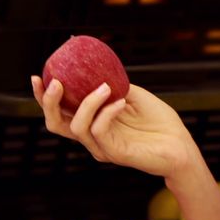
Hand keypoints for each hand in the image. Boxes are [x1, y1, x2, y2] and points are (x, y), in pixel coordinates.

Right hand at [32, 76, 201, 179]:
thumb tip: (96, 67)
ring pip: (76, 127)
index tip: (37, 76)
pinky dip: (106, 112)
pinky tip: (121, 101)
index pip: (60, 112)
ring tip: (103, 87)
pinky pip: (99, 130)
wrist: (181, 145)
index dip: (43, 97)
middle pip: (55, 124)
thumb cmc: (159, 122)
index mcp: (92, 123)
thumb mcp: (133, 94)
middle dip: (48, 102)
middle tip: (55, 82)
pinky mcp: (114, 153)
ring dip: (86, 102)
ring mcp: (101, 147)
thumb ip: (113, 84)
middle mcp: (91, 137)